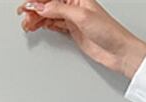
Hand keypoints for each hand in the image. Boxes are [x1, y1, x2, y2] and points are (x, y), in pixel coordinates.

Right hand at [15, 0, 145, 78]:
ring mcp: (73, 19)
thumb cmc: (110, 32)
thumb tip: (40, 6)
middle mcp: (73, 6)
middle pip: (47, 4)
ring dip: (36, 19)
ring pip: (48, 15)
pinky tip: (37, 27)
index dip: (37, 0)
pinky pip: (54, 24)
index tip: (27, 5)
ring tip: (28, 25)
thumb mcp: (82, 16)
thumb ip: (58, 10)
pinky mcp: (73, 31)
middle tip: (24, 16)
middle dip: (34, 9)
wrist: (121, 53)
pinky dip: (44, 25)